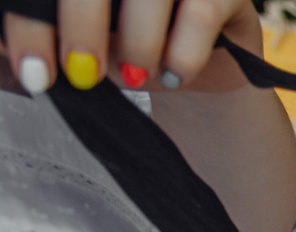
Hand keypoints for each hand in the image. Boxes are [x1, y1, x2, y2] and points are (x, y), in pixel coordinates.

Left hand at [4, 0, 259, 93]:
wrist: (190, 70)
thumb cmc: (127, 48)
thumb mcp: (80, 43)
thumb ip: (47, 35)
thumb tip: (9, 44)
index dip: (33, 22)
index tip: (34, 70)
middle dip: (81, 26)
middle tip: (80, 73)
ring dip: (137, 43)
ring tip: (134, 77)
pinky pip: (201, 14)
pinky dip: (183, 53)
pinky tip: (173, 75)